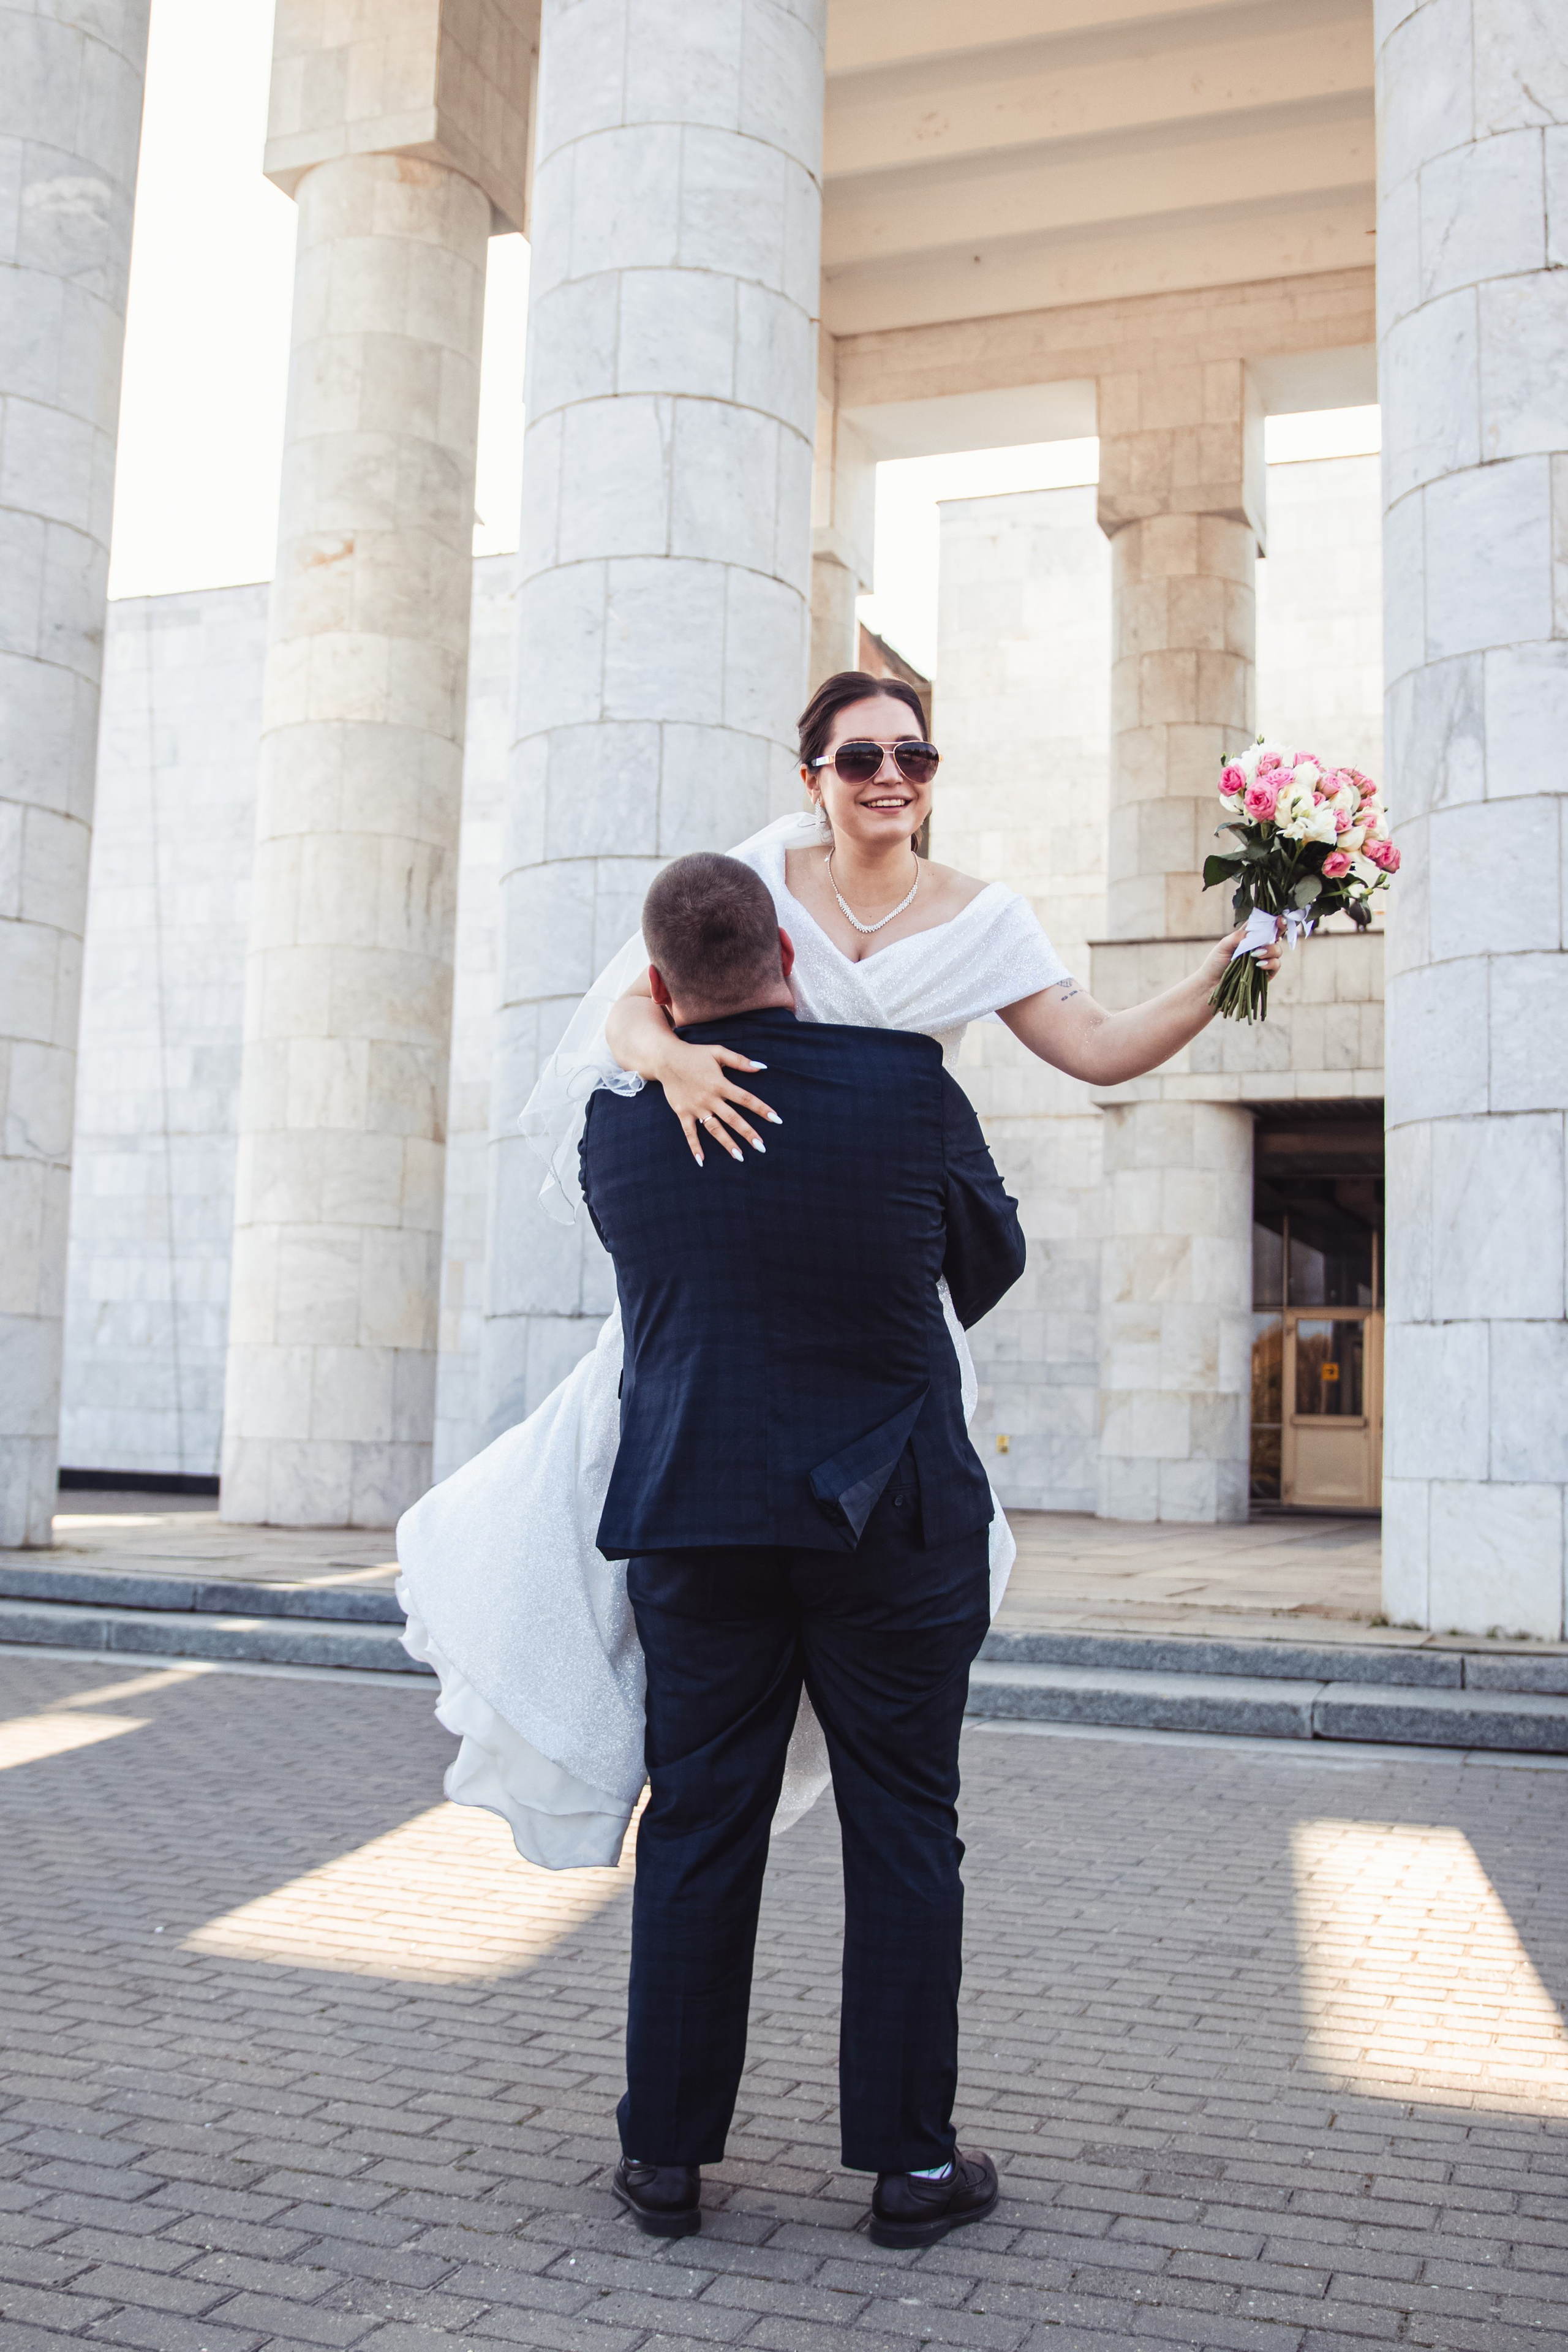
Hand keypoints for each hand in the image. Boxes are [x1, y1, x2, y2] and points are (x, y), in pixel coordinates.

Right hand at [656, 1038, 779, 1166]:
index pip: (746, 1099)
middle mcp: (709, 1098)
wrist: (665, 1059)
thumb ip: (739, 1061)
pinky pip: (689, 1133)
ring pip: (714, 1129)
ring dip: (727, 1143)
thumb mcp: (718, 1052)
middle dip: (748, 1133)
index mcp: (720, 1084)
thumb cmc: (694, 1054)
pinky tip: (701, 1160)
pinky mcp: (683, 1113)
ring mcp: (696, 1108)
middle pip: (733, 1119)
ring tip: (740, 1157)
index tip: (776, 1119)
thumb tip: (762, 1067)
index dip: (762, 1109)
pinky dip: (695, 1146)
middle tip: (761, 1147)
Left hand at [1201, 920, 1283, 992]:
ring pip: (1277, 950)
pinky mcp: (1266, 974)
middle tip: (1278, 925)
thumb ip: (1239, 936)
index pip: (1264, 925)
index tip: (1276, 917)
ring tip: (1256, 954)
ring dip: (1270, 949)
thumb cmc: (1216, 962)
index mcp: (1249, 936)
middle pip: (1275, 935)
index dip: (1272, 919)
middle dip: (1280, 929)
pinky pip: (1276, 965)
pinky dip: (1270, 963)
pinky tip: (1259, 965)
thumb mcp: (1224, 945)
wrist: (1211, 983)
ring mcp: (1264, 960)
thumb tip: (1254, 933)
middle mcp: (1259, 946)